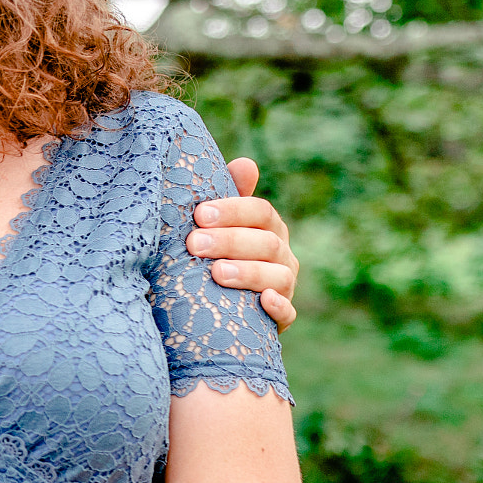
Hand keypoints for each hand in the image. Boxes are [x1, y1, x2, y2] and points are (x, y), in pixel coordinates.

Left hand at [191, 157, 298, 330]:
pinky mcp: (280, 318)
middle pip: (267, 243)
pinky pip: (288, 313)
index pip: (260, 212)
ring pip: (278, 277)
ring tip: (216, 273)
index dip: (233, 211)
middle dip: (230, 242)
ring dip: (248, 273)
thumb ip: (227, 197)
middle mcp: (282, 255)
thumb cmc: (212, 255)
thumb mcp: (214, 226)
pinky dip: (278, 306)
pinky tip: (262, 300)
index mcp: (268, 228)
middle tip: (194, 244)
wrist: (213, 308)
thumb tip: (246, 163)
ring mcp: (284, 286)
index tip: (200, 214)